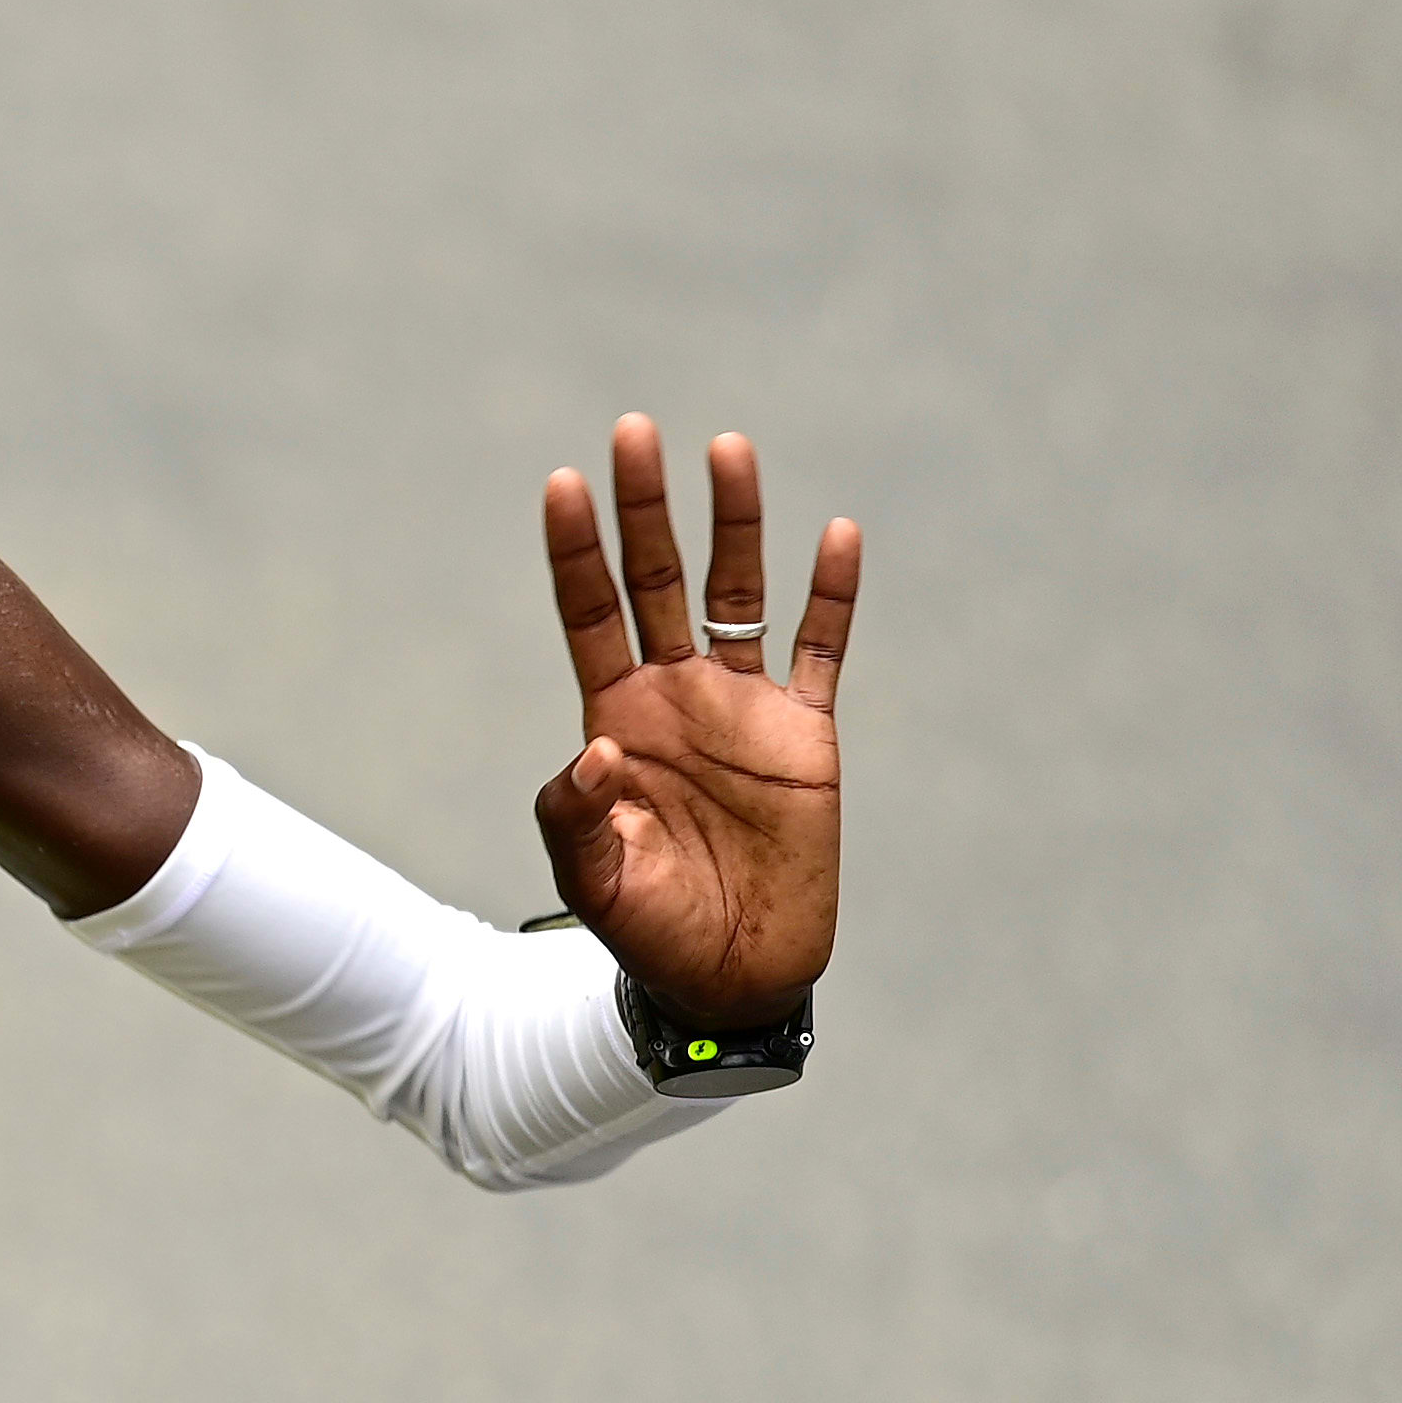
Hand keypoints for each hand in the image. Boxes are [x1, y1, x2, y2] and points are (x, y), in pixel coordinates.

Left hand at [530, 416, 861, 1023]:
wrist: (728, 971)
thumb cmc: (648, 926)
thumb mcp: (591, 875)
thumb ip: (574, 814)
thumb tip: (599, 750)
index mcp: (616, 716)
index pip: (590, 611)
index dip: (576, 551)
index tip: (564, 483)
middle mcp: (676, 694)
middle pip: (659, 579)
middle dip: (647, 508)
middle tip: (634, 431)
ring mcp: (743, 706)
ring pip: (738, 592)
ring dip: (735, 523)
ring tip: (726, 448)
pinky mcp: (806, 733)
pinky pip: (823, 649)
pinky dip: (832, 595)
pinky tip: (838, 535)